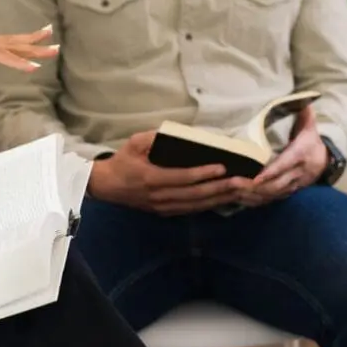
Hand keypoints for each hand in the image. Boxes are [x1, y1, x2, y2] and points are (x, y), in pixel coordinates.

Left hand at [0, 23, 57, 84]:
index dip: (12, 61)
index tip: (32, 66)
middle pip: (7, 44)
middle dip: (31, 47)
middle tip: (54, 47)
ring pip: (6, 41)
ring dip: (29, 41)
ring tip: (51, 37)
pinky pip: (0, 43)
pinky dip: (16, 42)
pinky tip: (27, 43)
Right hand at [88, 131, 251, 215]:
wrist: (106, 186)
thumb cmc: (122, 162)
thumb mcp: (134, 143)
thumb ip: (154, 137)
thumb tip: (178, 133)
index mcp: (150, 178)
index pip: (182, 177)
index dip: (203, 173)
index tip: (221, 167)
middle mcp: (159, 196)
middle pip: (194, 194)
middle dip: (219, 188)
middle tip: (240, 182)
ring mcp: (162, 207)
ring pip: (195, 205)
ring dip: (218, 198)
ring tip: (238, 191)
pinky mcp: (165, 212)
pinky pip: (191, 209)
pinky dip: (208, 204)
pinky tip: (223, 198)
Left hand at [241, 106, 327, 207]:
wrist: (326, 159)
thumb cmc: (311, 140)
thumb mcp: (309, 125)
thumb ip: (304, 112)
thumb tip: (304, 98)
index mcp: (301, 154)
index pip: (285, 164)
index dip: (271, 173)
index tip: (256, 179)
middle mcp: (299, 172)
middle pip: (277, 184)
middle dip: (256, 187)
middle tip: (234, 185)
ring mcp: (295, 184)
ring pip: (274, 194)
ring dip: (254, 196)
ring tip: (234, 193)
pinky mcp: (290, 192)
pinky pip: (273, 200)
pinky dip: (258, 201)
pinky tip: (242, 200)